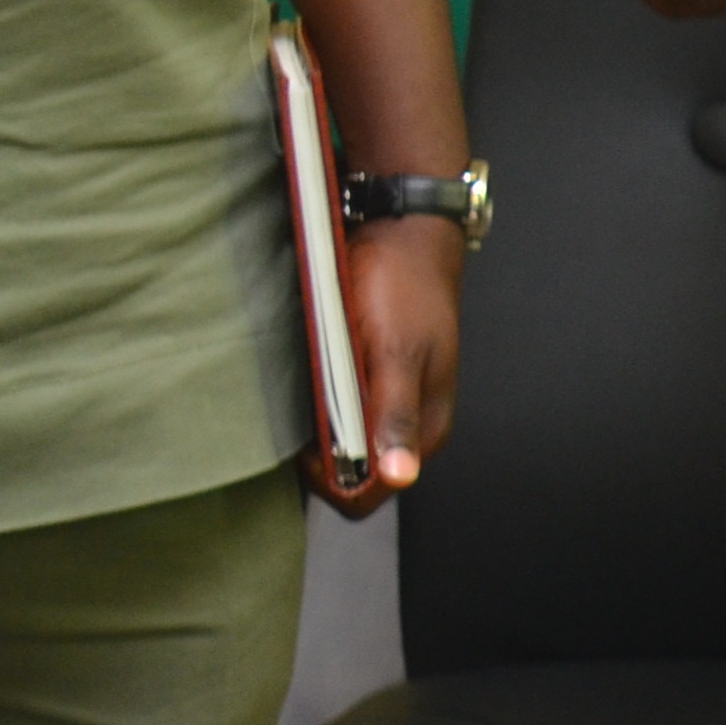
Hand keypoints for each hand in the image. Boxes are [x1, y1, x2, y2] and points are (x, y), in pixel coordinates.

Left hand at [320, 216, 462, 516]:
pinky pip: (335, 414)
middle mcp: (407, 425)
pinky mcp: (368, 380)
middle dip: (321, 458)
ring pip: (342, 446)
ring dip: (316, 430)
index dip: (334, 482)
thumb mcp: (397, 353)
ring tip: (303, 389)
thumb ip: (396, 417)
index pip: (372, 494)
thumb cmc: (404, 287)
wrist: (401, 229)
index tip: (308, 446)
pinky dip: (315, 405)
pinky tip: (307, 377)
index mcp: (424, 429)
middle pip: (354, 475)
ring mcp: (387, 402)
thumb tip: (402, 475)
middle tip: (301, 410)